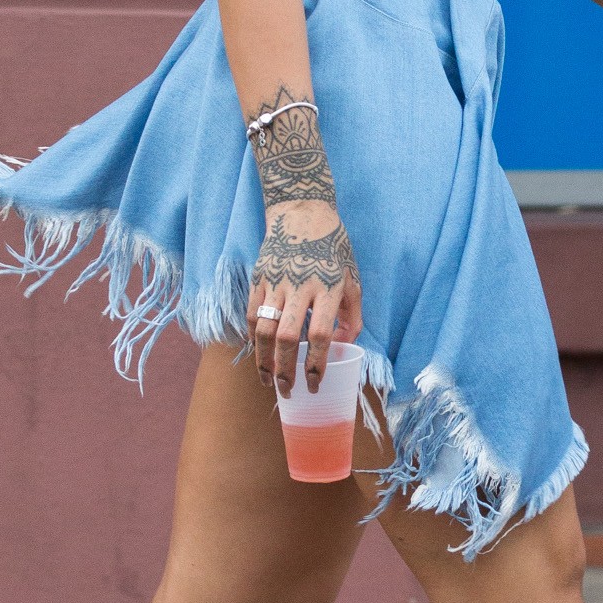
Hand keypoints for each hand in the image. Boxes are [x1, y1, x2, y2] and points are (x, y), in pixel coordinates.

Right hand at [248, 198, 361, 396]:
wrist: (302, 212)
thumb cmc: (333, 248)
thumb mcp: (352, 277)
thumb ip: (352, 314)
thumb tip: (345, 345)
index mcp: (327, 288)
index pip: (319, 333)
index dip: (316, 362)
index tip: (315, 383)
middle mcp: (299, 286)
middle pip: (286, 337)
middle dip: (285, 369)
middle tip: (288, 390)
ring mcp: (275, 282)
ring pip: (263, 328)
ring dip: (263, 359)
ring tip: (267, 379)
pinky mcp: (258, 278)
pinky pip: (251, 313)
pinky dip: (252, 336)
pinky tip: (258, 352)